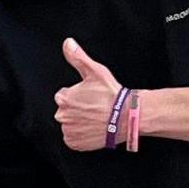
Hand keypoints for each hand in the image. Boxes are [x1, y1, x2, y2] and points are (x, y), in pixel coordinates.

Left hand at [54, 38, 121, 152]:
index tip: (89, 97)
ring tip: (95, 117)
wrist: (126, 116)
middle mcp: (62, 116)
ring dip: (79, 122)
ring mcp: (69, 131)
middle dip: (77, 109)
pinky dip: (81, 135)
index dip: (78, 96)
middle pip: (65, 111)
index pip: (64, 96)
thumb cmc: (111, 94)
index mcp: (63, 98)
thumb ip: (78, 57)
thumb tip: (67, 43)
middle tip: (94, 107)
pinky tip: (92, 127)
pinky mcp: (75, 144)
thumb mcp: (95, 71)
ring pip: (70, 124)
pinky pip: (73, 138)